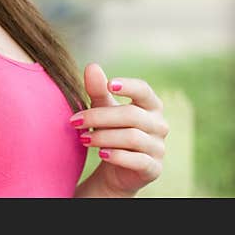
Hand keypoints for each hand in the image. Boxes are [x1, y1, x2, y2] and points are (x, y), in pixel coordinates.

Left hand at [71, 62, 168, 196]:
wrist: (115, 168)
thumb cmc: (111, 130)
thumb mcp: (102, 108)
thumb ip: (98, 89)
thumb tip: (92, 66)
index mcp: (151, 105)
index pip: (144, 90)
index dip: (129, 86)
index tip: (108, 84)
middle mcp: (160, 125)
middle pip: (131, 115)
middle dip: (99, 117)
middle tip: (75, 121)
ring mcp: (159, 147)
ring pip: (132, 137)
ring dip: (103, 137)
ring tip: (82, 138)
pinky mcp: (154, 168)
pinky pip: (138, 160)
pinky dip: (117, 156)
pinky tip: (101, 154)